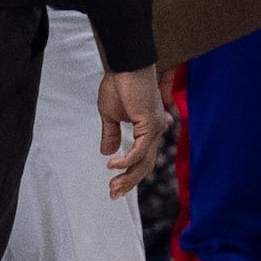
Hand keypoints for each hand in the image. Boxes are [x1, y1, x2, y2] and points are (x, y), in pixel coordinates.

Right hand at [97, 65, 167, 198]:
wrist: (125, 66)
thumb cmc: (119, 84)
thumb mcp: (110, 115)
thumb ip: (111, 134)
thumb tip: (107, 153)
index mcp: (147, 131)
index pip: (141, 160)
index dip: (128, 176)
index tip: (114, 190)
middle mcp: (154, 132)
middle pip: (145, 166)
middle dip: (128, 183)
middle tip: (113, 194)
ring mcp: (154, 129)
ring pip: (144, 162)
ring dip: (127, 176)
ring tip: (112, 186)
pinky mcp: (150, 124)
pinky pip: (140, 150)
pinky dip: (126, 160)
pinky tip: (113, 165)